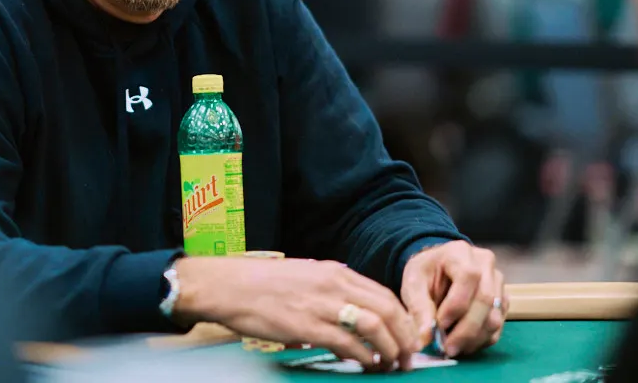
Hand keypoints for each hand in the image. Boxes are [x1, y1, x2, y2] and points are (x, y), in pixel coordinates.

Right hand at [172, 256, 417, 371]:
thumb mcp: (304, 275)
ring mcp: (321, 304)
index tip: (408, 337)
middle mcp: (333, 284)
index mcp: (334, 272)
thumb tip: (352, 308)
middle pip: (387, 310)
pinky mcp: (306, 325)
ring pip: (374, 327)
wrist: (228, 286)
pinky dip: (363, 357)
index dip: (403, 319)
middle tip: (409, 356)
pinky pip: (347, 343)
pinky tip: (366, 364)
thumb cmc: (261, 283)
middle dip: (405, 337)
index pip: (384, 294)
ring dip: (390, 349)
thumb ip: (330, 288)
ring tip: (391, 364)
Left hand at [400, 241, 504, 357]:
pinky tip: (463, 344)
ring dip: (474, 338)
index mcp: (460, 252)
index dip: (456, 305)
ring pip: (495, 317)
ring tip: (452, 348)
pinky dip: (481, 340)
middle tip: (447, 348)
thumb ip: (418, 307)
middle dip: (466, 330)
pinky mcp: (502, 301)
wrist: (436, 270)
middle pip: (485, 300)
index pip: (468, 277)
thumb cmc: (424, 273)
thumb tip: (426, 337)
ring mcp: (497, 282)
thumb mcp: (412, 284)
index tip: (439, 325)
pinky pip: (498, 326)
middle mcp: (485, 264)